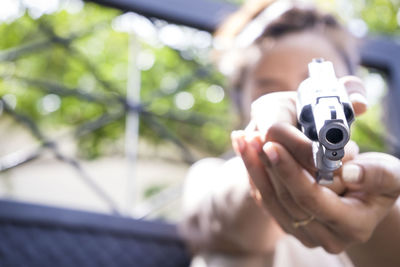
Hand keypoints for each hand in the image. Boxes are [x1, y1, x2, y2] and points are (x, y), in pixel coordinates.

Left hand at [232, 125, 399, 253]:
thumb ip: (377, 175)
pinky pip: (266, 201)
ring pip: (270, 201)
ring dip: (253, 169)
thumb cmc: (379, 182)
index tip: (271, 145)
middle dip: (266, 166)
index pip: (311, 198)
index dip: (289, 171)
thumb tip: (350, 173)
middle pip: (285, 199)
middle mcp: (325, 236)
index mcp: (351, 225)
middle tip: (250, 137)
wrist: (365, 200)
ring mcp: (305, 234)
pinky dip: (254, 175)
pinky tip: (245, 151)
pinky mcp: (290, 225)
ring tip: (242, 140)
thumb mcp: (390, 175)